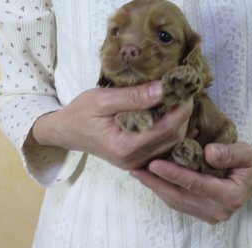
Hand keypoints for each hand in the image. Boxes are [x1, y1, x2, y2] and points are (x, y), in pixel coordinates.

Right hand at [30, 81, 193, 169]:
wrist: (66, 132)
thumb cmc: (80, 113)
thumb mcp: (102, 100)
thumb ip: (132, 97)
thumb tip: (163, 89)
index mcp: (124, 147)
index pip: (166, 128)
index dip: (181, 108)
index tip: (185, 88)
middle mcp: (134, 160)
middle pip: (173, 137)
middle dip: (183, 113)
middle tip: (184, 90)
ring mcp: (137, 163)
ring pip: (172, 143)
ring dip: (179, 120)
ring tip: (178, 98)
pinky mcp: (138, 160)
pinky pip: (164, 146)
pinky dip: (171, 129)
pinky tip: (171, 113)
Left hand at [130, 143, 251, 223]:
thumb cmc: (251, 162)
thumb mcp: (247, 153)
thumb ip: (229, 153)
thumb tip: (208, 152)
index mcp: (230, 195)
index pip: (196, 184)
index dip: (174, 173)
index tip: (154, 163)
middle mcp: (218, 210)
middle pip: (180, 196)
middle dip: (156, 183)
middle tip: (136, 169)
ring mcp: (210, 215)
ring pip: (176, 201)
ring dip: (155, 187)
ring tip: (138, 172)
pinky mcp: (203, 213)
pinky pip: (179, 203)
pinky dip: (163, 190)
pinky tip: (151, 179)